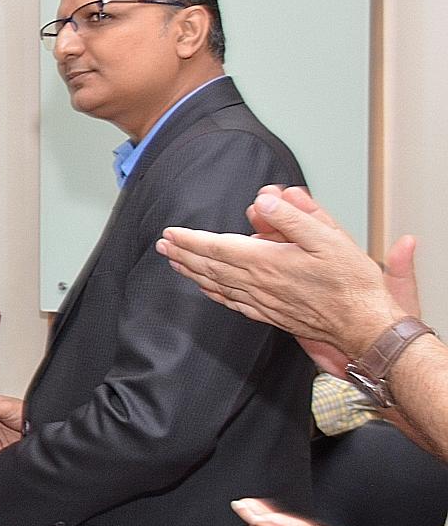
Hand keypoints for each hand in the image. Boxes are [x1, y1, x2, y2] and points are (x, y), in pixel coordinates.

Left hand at [156, 188, 407, 358]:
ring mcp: (262, 301)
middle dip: (183, 254)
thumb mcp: (328, 237)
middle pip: (209, 266)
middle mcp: (258, 284)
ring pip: (216, 285)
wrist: (363, 325)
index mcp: (267, 261)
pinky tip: (205, 289)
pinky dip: (213, 293)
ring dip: (192, 272)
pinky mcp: (270, 314)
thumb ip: (293, 217)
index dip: (191, 240)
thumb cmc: (350, 282)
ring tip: (174, 262)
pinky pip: (232, 302)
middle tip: (162, 245)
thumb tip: (264, 200)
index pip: (217, 247)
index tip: (171, 233)